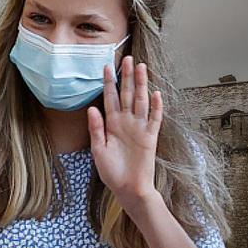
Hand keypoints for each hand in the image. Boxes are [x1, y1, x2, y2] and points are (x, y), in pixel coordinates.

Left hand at [86, 55, 163, 213]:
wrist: (128, 189)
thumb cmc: (112, 172)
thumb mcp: (99, 150)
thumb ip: (96, 129)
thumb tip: (92, 109)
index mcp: (112, 125)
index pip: (110, 98)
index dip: (109, 83)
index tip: (105, 67)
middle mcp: (126, 123)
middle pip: (128, 95)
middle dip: (127, 77)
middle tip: (127, 58)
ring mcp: (139, 128)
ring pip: (141, 101)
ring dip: (141, 85)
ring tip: (141, 68)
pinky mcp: (150, 137)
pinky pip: (154, 119)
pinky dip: (156, 107)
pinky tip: (156, 93)